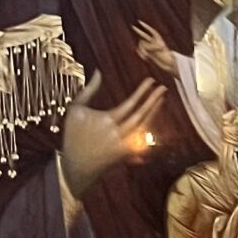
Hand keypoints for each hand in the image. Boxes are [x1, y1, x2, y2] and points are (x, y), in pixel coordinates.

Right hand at [59, 72, 165, 197]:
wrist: (76, 166)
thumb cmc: (73, 135)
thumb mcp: (76, 109)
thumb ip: (89, 89)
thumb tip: (98, 71)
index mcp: (107, 120)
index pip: (130, 103)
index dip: (142, 91)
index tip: (151, 80)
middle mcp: (119, 133)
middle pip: (141, 114)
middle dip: (153, 100)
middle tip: (163, 88)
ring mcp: (125, 144)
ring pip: (144, 126)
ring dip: (154, 112)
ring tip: (161, 99)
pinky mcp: (127, 153)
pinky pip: (142, 138)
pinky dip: (148, 127)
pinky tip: (153, 117)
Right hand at [132, 21, 174, 76]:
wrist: (169, 64)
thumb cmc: (167, 56)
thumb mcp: (158, 49)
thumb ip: (149, 46)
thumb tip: (142, 47)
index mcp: (158, 39)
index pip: (151, 31)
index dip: (145, 26)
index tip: (139, 22)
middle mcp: (153, 43)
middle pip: (144, 35)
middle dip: (138, 31)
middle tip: (132, 26)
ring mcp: (150, 49)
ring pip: (142, 45)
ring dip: (143, 50)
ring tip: (147, 56)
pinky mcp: (149, 54)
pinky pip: (141, 51)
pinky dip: (142, 54)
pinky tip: (145, 58)